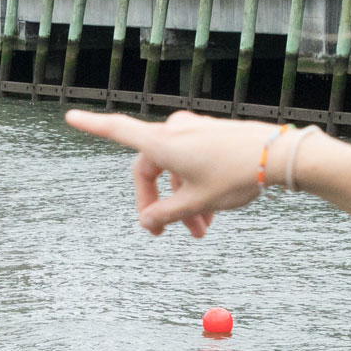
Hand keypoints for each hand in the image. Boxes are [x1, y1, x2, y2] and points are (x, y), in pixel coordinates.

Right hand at [65, 109, 283, 238]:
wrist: (279, 156)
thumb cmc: (236, 176)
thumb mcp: (197, 203)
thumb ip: (167, 214)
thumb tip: (147, 223)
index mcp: (162, 144)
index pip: (118, 131)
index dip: (92, 126)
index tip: (70, 116)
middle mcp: (174, 132)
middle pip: (150, 169)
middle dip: (157, 203)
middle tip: (164, 235)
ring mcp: (194, 131)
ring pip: (175, 170)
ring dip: (182, 201)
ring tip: (200, 232)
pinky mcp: (212, 135)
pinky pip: (192, 163)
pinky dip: (196, 188)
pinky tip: (213, 213)